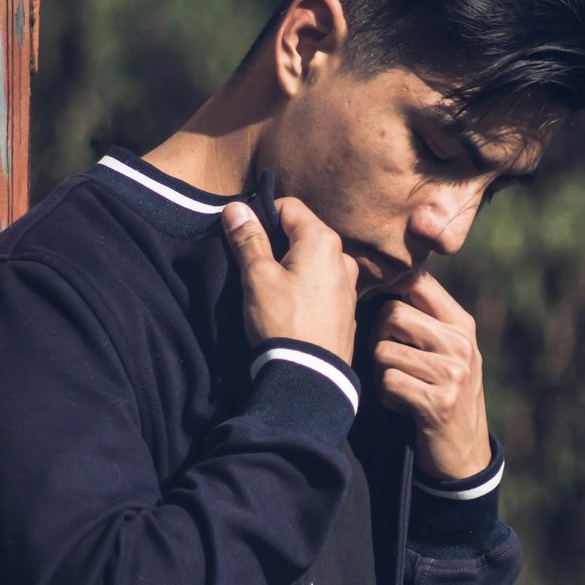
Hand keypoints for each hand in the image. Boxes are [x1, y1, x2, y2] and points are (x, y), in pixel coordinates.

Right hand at [222, 197, 358, 363]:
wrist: (311, 377)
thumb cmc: (283, 322)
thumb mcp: (258, 278)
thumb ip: (248, 239)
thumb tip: (236, 207)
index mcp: (322, 241)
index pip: (288, 207)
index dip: (262, 217)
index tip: (245, 240)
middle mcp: (343, 258)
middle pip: (302, 233)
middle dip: (276, 244)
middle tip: (254, 269)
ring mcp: (348, 286)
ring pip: (312, 262)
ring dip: (291, 268)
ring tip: (272, 292)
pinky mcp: (346, 310)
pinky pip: (322, 286)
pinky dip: (305, 288)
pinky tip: (290, 309)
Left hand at [370, 273, 491, 478]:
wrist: (465, 454)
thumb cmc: (444, 395)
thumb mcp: (448, 353)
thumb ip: (424, 320)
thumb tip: (381, 282)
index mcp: (462, 324)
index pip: (418, 281)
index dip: (388, 289)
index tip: (379, 311)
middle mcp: (461, 343)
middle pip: (392, 313)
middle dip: (377, 337)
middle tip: (386, 359)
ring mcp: (453, 373)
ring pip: (384, 350)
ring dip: (381, 373)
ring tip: (400, 387)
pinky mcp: (438, 402)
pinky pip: (388, 382)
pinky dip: (386, 397)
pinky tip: (402, 406)